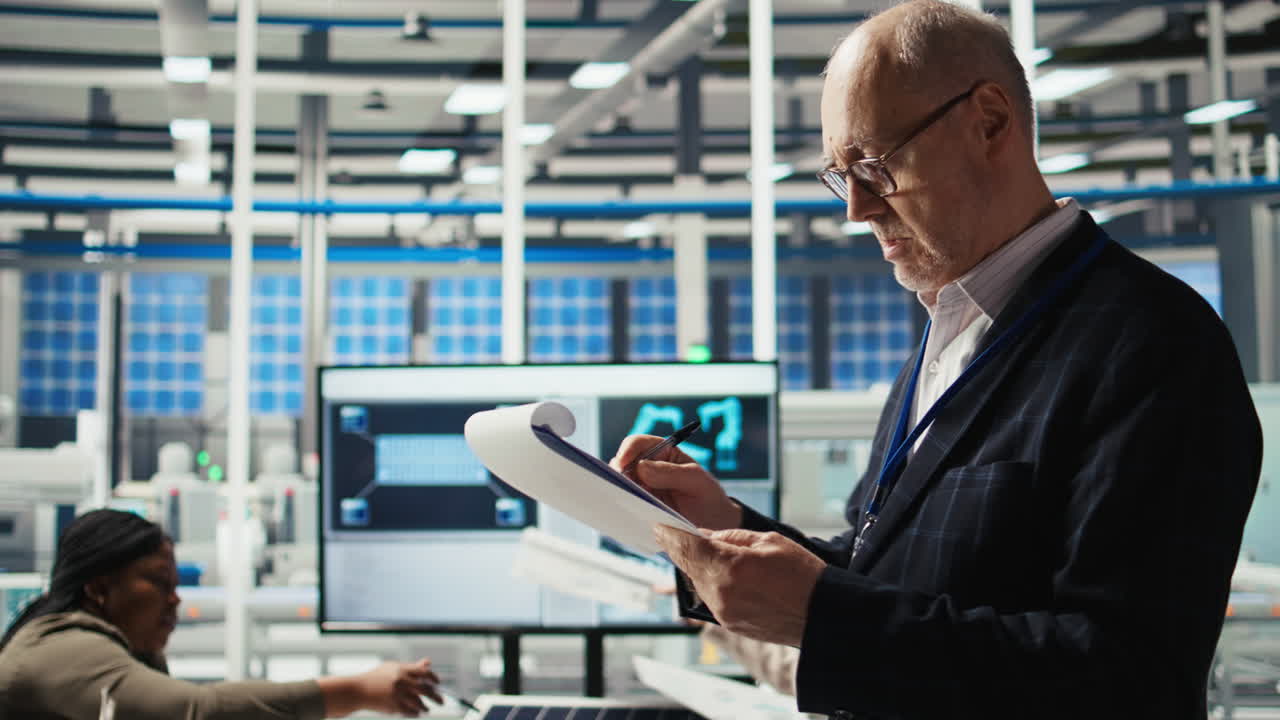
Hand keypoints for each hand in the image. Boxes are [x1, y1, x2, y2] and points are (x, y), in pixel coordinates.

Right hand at [354, 659, 441, 716]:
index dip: (433, 678)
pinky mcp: (393, 706)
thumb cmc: (377, 677)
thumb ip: (412, 667)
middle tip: (442, 701)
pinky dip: (415, 712)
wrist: (358, 690)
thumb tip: (428, 663)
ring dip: (425, 707)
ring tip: (426, 709)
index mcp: (402, 670)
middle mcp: (402, 681)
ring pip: (419, 703)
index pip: (424, 673)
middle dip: (436, 696)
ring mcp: (398, 695)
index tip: (437, 683)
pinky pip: (410, 711)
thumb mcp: (393, 668)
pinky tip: (417, 712)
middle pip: (425, 689)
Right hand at [611, 434, 741, 529]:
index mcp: (662, 453)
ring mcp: (641, 488)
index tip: (622, 463)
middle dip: (618, 473)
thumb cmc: (708, 497)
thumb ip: (670, 472)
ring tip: (623, 501)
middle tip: (619, 487)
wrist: (714, 526)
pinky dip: (621, 506)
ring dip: (618, 490)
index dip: (627, 450)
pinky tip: (626, 512)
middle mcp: (647, 468)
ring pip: (619, 484)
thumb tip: (641, 466)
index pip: (638, 444)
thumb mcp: (695, 480)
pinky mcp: (638, 506)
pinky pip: (623, 503)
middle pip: (622, 463)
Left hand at [654, 525, 825, 646]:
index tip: (659, 524)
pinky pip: (711, 597)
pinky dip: (715, 583)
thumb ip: (730, 537)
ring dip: (702, 566)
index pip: (685, 546)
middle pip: (687, 564)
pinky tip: (733, 576)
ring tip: (722, 556)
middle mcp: (719, 593)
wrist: (824, 616)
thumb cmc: (803, 575)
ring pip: (697, 581)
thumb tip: (705, 536)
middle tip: (685, 534)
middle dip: (685, 548)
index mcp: (729, 568)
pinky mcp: (729, 623)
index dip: (669, 533)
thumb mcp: (768, 541)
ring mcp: (722, 612)